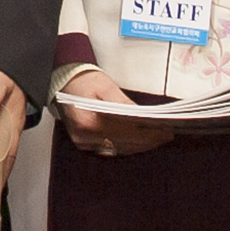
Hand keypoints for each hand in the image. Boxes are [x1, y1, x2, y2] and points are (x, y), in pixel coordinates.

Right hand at [56, 68, 172, 156]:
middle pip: (125, 144)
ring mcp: (84, 143)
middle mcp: (85, 137)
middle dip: (148, 141)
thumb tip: (143, 117)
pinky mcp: (84, 144)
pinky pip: (111, 149)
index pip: (127, 133)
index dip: (149, 134)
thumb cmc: (83, 81)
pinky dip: (127, 146)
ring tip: (158, 139)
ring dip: (140, 146)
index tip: (166, 132)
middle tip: (167, 136)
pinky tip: (139, 142)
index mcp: (90, 122)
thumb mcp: (106, 87)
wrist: (62, 82)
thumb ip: (124, 104)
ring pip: (119, 149)